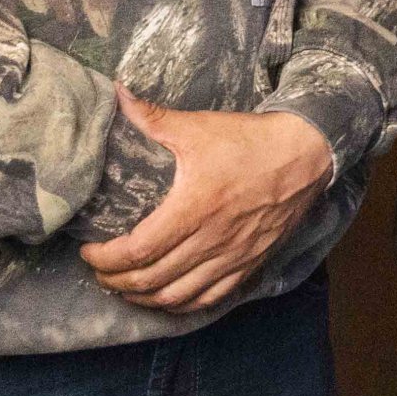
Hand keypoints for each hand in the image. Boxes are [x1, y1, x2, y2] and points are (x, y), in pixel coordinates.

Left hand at [79, 90, 334, 310]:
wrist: (306, 153)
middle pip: (150, 280)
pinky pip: (210, 298)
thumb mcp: (198, 126)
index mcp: (193, 209)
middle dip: (116, 280)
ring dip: (144, 298)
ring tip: (126, 287)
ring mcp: (232, 256)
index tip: (90, 250)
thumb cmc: (250, 140)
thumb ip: (152, 117)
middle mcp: (211, 240)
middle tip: (100, 270)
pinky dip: (181, 304)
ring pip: (177, 296)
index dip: (105, 259)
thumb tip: (116, 92)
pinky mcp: (250, 262)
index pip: (137, 251)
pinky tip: (167, 297)